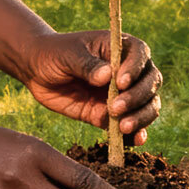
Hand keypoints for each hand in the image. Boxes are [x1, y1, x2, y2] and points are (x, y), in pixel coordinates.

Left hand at [20, 30, 161, 143]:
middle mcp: (129, 70)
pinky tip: (136, 141)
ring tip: (123, 127)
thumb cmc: (54, 54)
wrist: (38, 71)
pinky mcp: (112, 115)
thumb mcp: (67, 55)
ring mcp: (123, 94)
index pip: (140, 54)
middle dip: (137, 97)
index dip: (135, 69)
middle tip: (115, 108)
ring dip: (141, 117)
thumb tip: (107, 75)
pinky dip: (136, 134)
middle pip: (150, 82)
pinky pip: (130, 126)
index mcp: (120, 47)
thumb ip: (86, 65)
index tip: (120, 83)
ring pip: (147, 105)